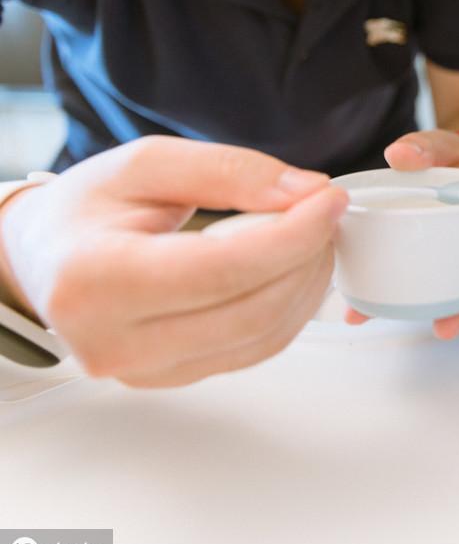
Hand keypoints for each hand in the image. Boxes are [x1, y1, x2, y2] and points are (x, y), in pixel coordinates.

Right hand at [0, 136, 348, 386]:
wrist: (45, 256)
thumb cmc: (87, 209)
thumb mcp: (148, 164)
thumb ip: (230, 172)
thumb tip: (306, 192)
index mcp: (94, 279)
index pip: (219, 270)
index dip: (291, 236)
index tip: (329, 200)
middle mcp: (112, 341)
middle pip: (249, 310)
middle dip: (307, 257)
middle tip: (326, 212)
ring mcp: (142, 371)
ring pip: (261, 338)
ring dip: (307, 285)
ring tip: (314, 236)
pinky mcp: (171, 379)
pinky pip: (252, 352)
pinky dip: (289, 309)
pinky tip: (295, 269)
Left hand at [342, 129, 458, 338]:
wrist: (444, 167)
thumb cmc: (450, 158)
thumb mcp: (443, 145)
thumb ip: (425, 146)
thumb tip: (398, 155)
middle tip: (451, 324)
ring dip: (452, 316)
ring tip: (432, 331)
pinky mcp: (440, 267)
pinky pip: (432, 289)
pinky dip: (404, 303)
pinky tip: (370, 313)